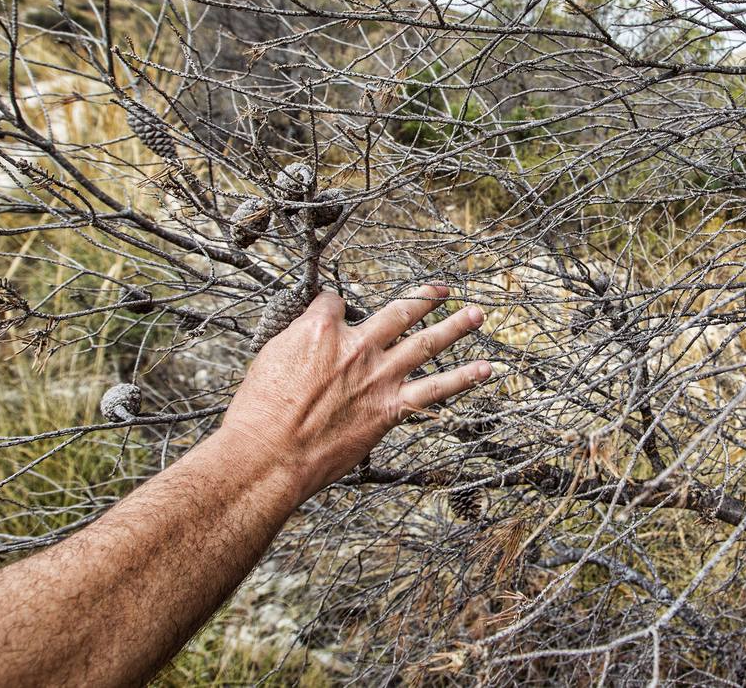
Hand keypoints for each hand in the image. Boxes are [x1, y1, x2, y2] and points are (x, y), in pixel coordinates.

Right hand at [220, 285, 488, 503]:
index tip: (333, 313)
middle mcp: (357, 345)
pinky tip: (485, 370)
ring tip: (477, 314)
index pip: (336, 303)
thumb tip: (309, 332)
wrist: (270, 455)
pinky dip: (463, 378)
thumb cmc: (259, 413)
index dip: (334, 308)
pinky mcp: (391, 407)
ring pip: (426, 342)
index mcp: (320, 329)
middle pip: (398, 311)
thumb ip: (297, 340)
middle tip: (442, 289)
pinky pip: (435, 388)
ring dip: (455, 327)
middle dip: (423, 298)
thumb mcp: (268, 360)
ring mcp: (378, 376)